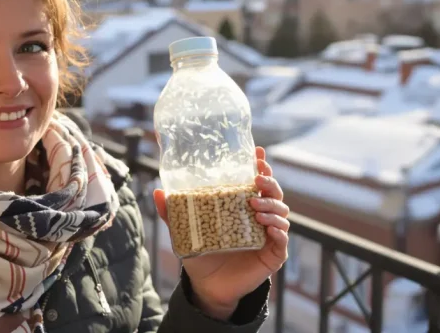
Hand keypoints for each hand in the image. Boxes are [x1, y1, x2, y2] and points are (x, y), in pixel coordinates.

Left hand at [153, 147, 289, 319]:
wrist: (208, 286)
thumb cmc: (201, 254)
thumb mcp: (184, 232)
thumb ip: (172, 213)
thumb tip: (157, 191)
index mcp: (242, 206)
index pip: (257, 182)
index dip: (261, 166)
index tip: (258, 154)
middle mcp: (259, 217)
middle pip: (274, 194)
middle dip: (269, 183)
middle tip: (257, 179)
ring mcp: (268, 236)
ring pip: (281, 214)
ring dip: (272, 206)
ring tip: (255, 206)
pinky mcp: (273, 255)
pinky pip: (282, 241)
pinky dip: (279, 231)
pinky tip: (269, 228)